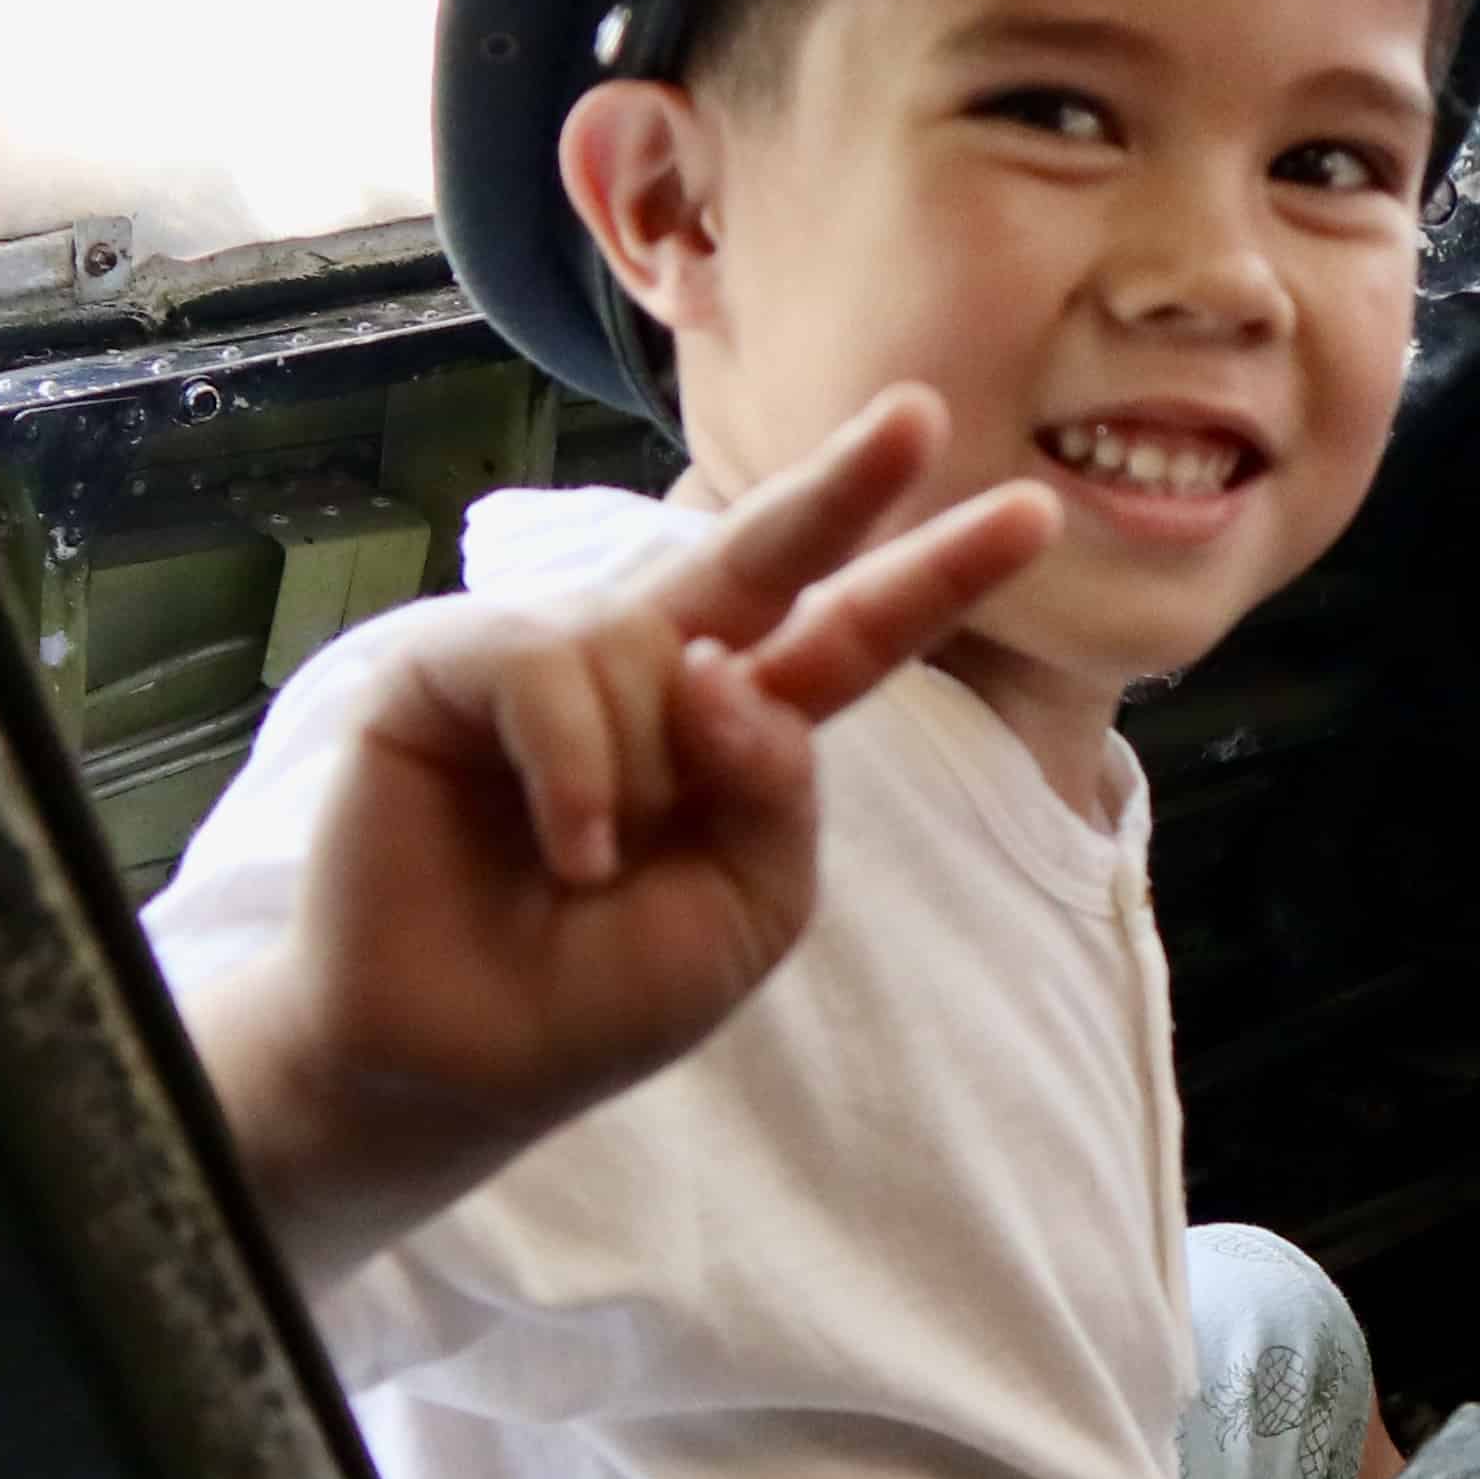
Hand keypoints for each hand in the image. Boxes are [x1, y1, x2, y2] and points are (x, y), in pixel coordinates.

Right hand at [195, 388, 1054, 1279]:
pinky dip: (576, 769)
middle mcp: (651, 670)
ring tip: (591, 869)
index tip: (1034, 514)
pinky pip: (548, 665)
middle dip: (845, 483)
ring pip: (651, 651)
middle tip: (923, 415)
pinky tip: (571, 851)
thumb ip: (776, 792)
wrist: (446, 1063)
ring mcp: (549, 656)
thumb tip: (723, 667)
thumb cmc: (593, 995)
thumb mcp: (743, 910)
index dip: (934, 577)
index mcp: (737, 728)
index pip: (851, 636)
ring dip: (642, 780)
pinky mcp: (445, 663)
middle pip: (765, 552)